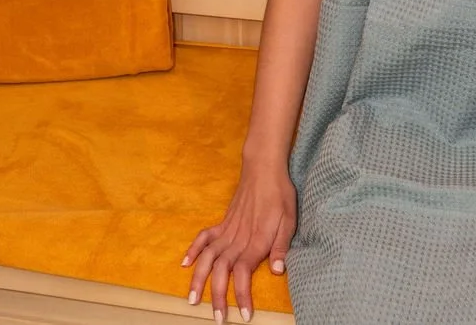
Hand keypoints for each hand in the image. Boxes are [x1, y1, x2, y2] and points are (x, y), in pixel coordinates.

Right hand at [180, 164, 296, 323]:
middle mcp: (238, 237)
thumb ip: (282, 246)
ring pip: (208, 256)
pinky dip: (193, 249)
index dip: (243, 295)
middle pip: (222, 270)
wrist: (263, 167)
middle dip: (218, 296)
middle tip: (217, 319)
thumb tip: (278, 272)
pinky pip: (204, 236)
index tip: (244, 315)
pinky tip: (185, 264)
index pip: (244, 273)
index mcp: (255, 240)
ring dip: (199, 278)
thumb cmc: (280, 194)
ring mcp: (227, 229)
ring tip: (192, 300)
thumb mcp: (290, 219)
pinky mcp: (223, 222)